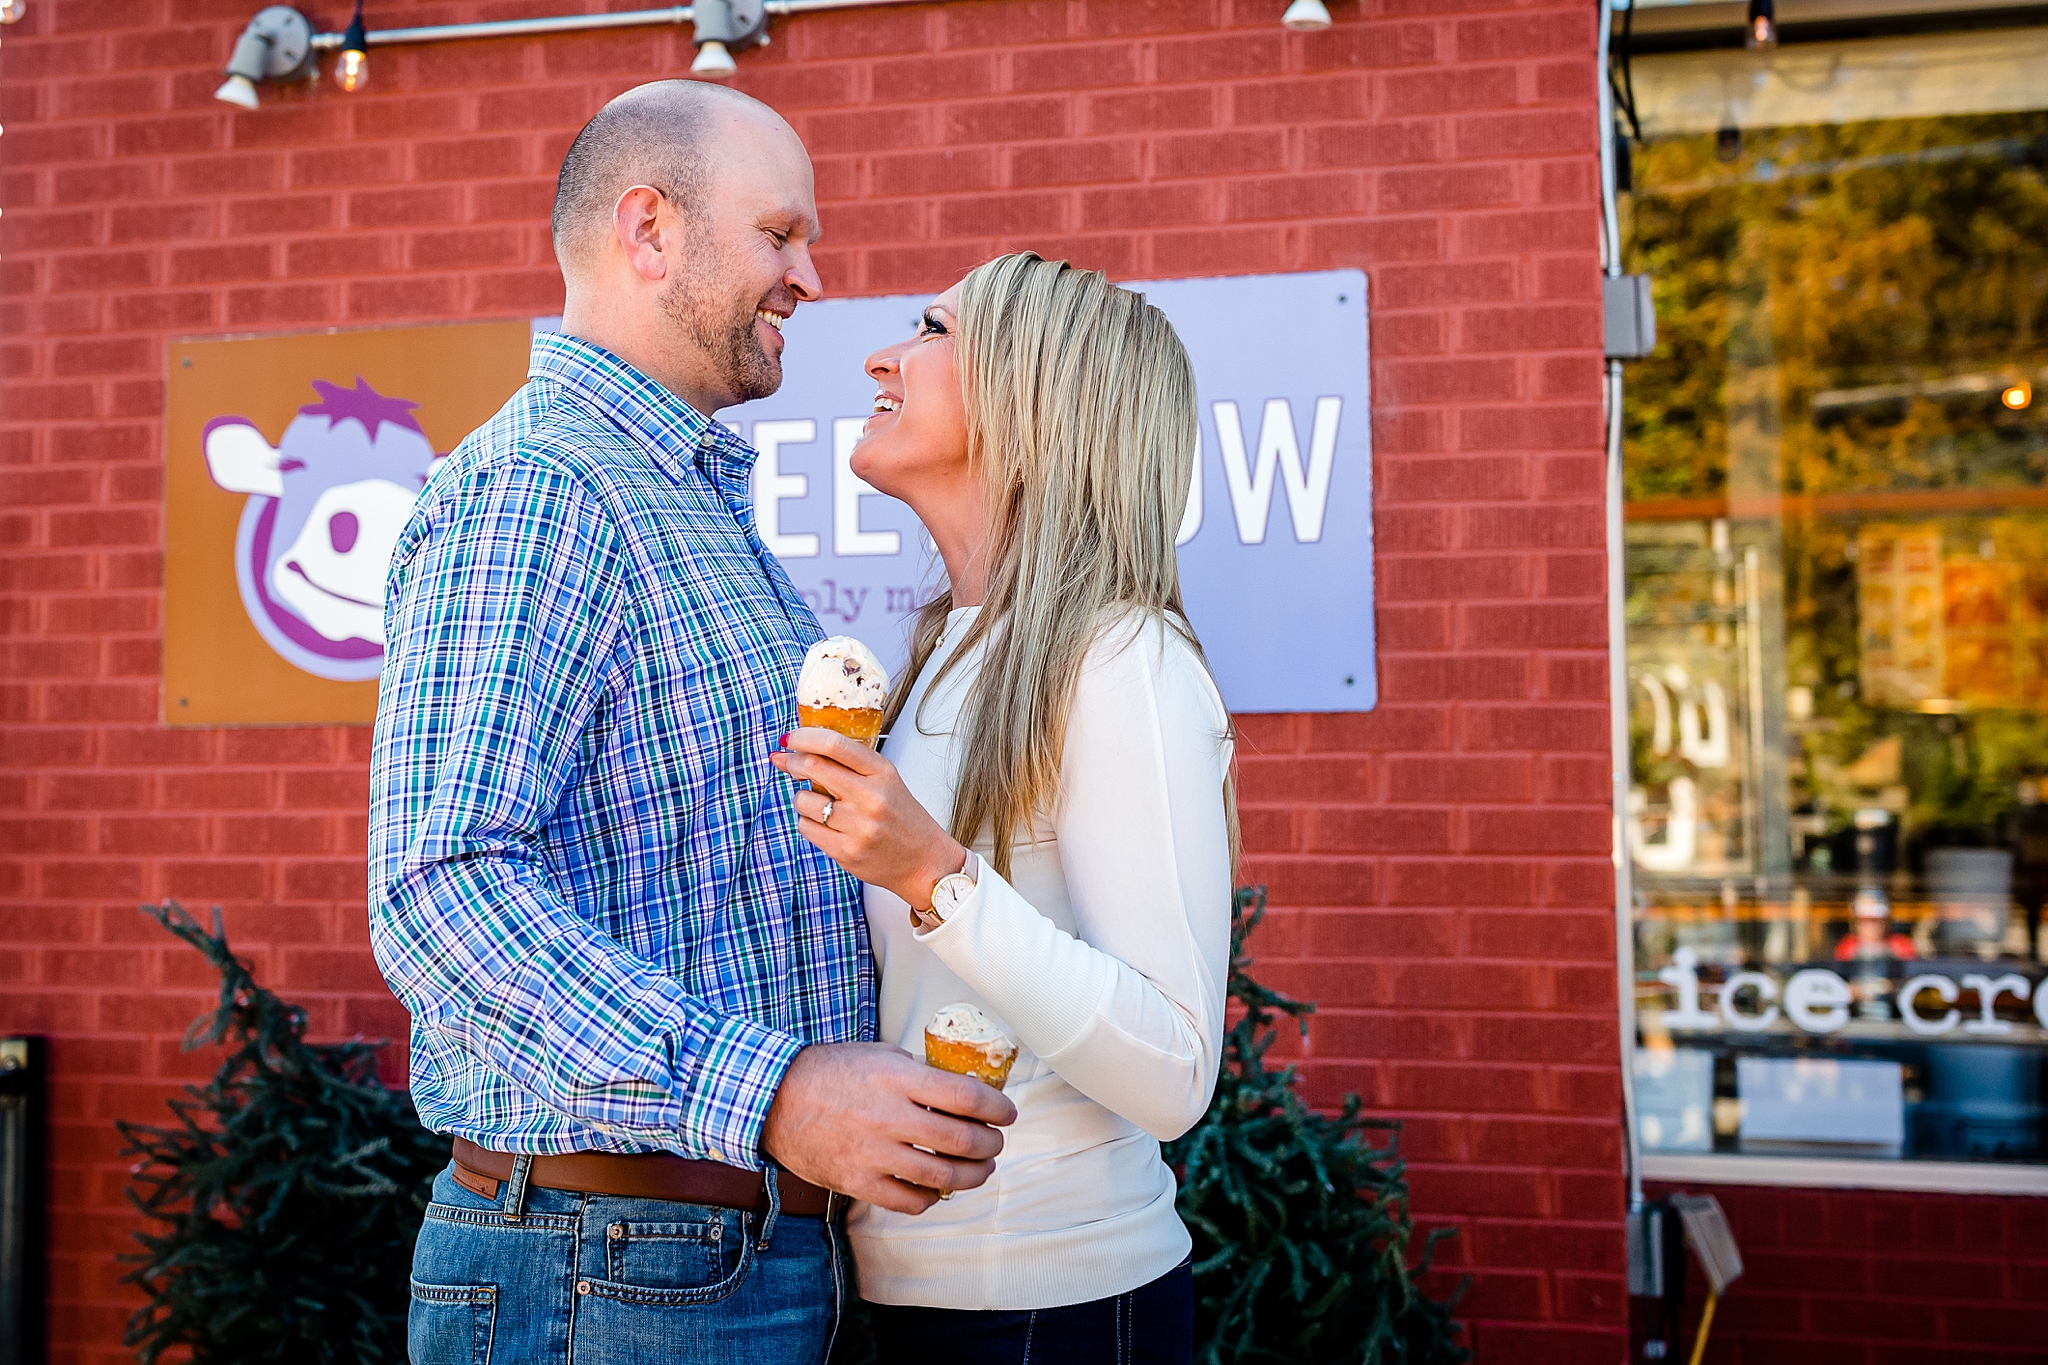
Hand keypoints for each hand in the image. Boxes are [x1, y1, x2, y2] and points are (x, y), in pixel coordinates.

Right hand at [761, 1042, 1016, 1214]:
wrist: (776, 1100)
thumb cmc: (831, 1071)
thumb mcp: (879, 1055)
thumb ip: (919, 1072)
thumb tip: (962, 1089)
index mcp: (898, 1078)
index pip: (967, 1097)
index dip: (997, 1108)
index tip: (1007, 1113)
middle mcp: (889, 1117)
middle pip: (962, 1140)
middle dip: (991, 1144)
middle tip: (996, 1142)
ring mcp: (873, 1154)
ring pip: (942, 1176)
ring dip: (972, 1176)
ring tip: (979, 1169)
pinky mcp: (857, 1182)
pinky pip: (909, 1201)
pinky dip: (932, 1197)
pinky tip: (937, 1188)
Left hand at [771, 728, 967, 909]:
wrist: (924, 861)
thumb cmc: (902, 818)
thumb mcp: (885, 781)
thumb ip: (847, 764)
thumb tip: (792, 751)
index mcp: (882, 773)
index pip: (835, 744)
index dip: (804, 737)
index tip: (791, 739)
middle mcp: (871, 797)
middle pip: (813, 766)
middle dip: (793, 763)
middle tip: (790, 764)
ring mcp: (858, 826)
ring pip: (803, 800)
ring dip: (802, 798)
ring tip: (820, 804)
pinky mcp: (846, 851)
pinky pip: (806, 828)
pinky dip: (808, 823)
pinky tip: (826, 825)